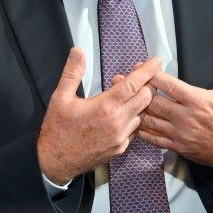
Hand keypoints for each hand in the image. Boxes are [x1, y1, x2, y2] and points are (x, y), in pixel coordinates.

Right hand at [37, 47, 160, 185]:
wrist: (55, 162)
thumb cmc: (57, 129)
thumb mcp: (60, 98)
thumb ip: (72, 73)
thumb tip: (78, 51)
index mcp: (106, 106)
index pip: (134, 84)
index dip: (148, 70)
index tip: (157, 60)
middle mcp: (118, 122)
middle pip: (146, 98)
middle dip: (148, 85)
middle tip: (142, 77)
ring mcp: (121, 137)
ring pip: (142, 114)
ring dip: (140, 103)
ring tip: (129, 95)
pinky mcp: (120, 148)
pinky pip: (135, 130)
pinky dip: (133, 119)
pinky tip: (124, 114)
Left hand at [135, 40, 212, 179]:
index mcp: (198, 100)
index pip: (168, 85)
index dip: (152, 74)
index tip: (141, 66)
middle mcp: (186, 117)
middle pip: (153, 102)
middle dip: (136, 90)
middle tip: (121, 81)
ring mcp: (180, 134)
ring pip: (150, 121)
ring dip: (135, 110)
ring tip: (121, 100)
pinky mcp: (178, 147)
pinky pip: (153, 139)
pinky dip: (141, 131)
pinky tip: (132, 122)